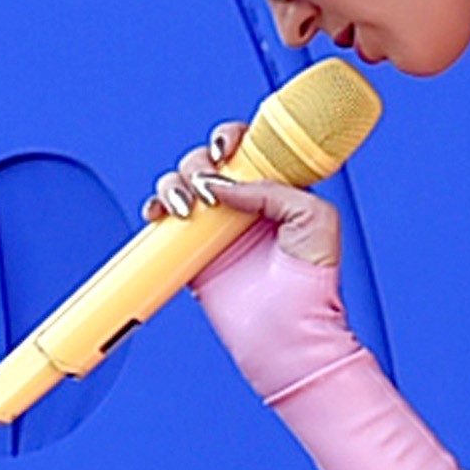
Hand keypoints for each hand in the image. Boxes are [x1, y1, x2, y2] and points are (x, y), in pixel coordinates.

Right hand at [147, 120, 342, 267]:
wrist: (287, 330)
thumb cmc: (312, 281)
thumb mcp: (314, 217)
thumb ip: (272, 189)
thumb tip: (222, 184)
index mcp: (276, 189)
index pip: (246, 148)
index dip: (229, 139)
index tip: (224, 151)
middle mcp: (244, 204)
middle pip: (205, 162)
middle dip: (197, 165)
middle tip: (207, 189)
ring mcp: (216, 228)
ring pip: (180, 185)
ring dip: (173, 186)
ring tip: (187, 209)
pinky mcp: (191, 253)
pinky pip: (163, 221)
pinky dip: (155, 210)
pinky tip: (162, 216)